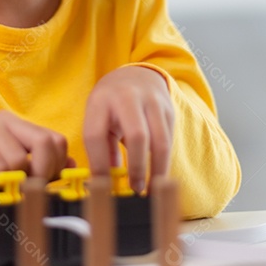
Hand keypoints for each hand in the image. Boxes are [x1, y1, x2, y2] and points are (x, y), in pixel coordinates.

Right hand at [0, 111, 69, 192]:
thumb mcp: (7, 171)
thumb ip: (37, 168)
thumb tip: (73, 168)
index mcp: (16, 126)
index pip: (57, 141)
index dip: (57, 166)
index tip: (43, 184)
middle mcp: (3, 121)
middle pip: (47, 143)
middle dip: (42, 174)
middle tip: (23, 190)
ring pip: (20, 161)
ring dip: (8, 183)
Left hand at [83, 66, 173, 193]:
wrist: (137, 75)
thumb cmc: (111, 105)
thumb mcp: (98, 119)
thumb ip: (101, 150)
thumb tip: (103, 185)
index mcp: (101, 101)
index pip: (96, 136)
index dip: (99, 165)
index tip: (103, 187)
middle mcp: (127, 98)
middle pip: (137, 136)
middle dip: (137, 168)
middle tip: (135, 190)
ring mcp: (152, 101)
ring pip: (160, 140)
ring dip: (157, 169)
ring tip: (150, 188)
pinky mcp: (169, 109)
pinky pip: (169, 140)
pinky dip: (164, 161)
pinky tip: (157, 175)